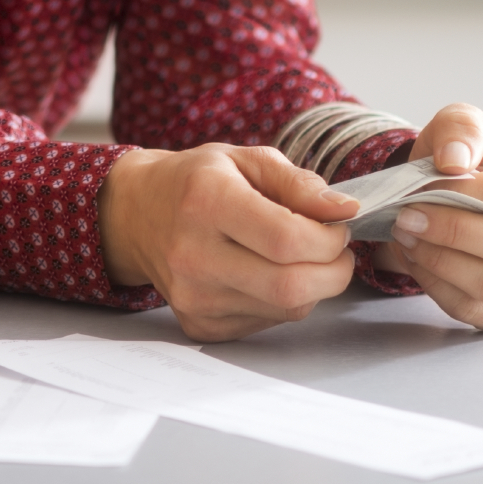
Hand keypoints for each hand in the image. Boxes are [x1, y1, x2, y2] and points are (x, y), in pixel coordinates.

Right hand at [99, 144, 360, 340]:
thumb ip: (299, 183)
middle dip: (334, 272)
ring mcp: (193, 296)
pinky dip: (283, 301)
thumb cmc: (196, 182)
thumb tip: (346, 210)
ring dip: (312, 287)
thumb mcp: (246, 160)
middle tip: (336, 252)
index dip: (329, 238)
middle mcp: (193, 254)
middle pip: (291, 287)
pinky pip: (267, 323)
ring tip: (299, 258)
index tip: (336, 226)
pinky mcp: (198, 323)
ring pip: (287, 309)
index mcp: (206, 201)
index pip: (286, 238)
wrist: (136, 215)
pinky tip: (267, 275)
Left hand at [368, 103, 482, 332]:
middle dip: (450, 231)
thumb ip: (460, 130)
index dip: (464, 194)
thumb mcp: (459, 126)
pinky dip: (438, 288)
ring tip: (407, 237)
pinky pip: (477, 311)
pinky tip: (418, 261)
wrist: (447, 197)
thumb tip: (454, 160)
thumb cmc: (461, 161)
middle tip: (405, 217)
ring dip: (441, 262)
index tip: (422, 190)